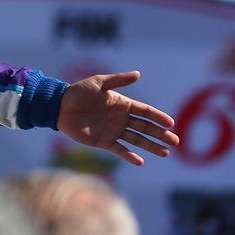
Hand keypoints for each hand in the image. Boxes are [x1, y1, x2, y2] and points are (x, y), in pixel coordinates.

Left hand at [57, 71, 178, 165]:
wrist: (59, 107)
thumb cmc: (78, 92)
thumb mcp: (99, 83)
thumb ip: (118, 80)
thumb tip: (138, 74)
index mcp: (122, 104)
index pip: (145, 111)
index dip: (158, 117)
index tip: (171, 123)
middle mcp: (121, 118)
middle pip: (145, 127)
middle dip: (160, 135)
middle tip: (175, 142)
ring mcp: (113, 131)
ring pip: (136, 140)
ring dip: (150, 146)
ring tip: (165, 153)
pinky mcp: (103, 141)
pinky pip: (119, 150)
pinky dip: (129, 156)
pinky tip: (140, 161)